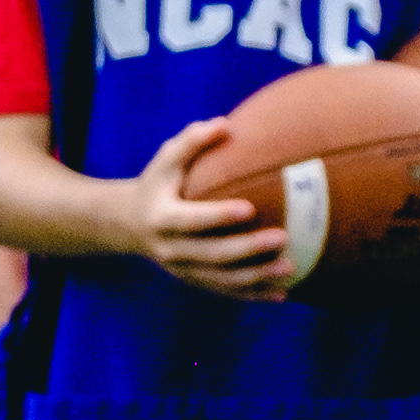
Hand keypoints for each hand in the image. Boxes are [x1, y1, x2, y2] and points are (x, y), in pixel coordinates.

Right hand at [127, 120, 291, 300]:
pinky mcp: (195, 282)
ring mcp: (183, 270)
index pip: (190, 220)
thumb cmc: (158, 185)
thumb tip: (224, 124)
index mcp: (161, 218)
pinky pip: (227, 292)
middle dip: (248, 250)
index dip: (218, 216)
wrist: (128, 224)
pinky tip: (283, 295)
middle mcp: (170, 249)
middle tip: (283, 238)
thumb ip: (191, 142)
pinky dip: (254, 295)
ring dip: (258, 278)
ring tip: (291, 268)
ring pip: (222, 280)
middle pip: (212, 254)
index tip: (249, 208)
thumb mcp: (165, 161)